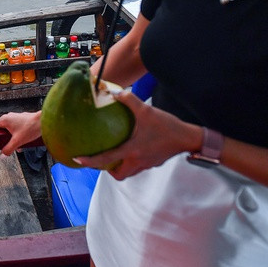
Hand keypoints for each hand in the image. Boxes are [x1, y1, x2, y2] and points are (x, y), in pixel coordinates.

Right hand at [0, 111, 42, 156]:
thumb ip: (8, 149)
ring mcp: (16, 117)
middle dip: (4, 138)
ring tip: (18, 145)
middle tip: (7, 145)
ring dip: (12, 137)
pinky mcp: (22, 119)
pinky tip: (24, 141)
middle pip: (0, 129)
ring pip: (9, 129)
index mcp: (4, 120)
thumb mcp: (18, 141)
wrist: (43, 121)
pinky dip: (18, 134)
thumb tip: (2, 155)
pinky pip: (16, 127)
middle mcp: (9, 117)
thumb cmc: (31, 128)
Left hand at [73, 89, 198, 179]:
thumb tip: (114, 92)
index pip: (107, 160)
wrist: (189, 138)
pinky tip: (131, 148)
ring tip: (114, 155)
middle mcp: (137, 161)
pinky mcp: (154, 163)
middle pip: (118, 174)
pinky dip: (131, 161)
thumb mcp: (146, 110)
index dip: (91, 161)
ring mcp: (146, 164)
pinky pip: (138, 166)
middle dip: (107, 170)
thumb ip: (129, 100)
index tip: (78, 159)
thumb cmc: (167, 126)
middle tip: (101, 159)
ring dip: (119, 167)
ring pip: (128, 172)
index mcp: (132, 150)